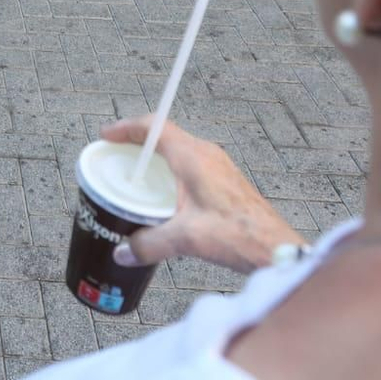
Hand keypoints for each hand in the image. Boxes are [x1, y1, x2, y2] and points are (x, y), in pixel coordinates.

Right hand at [98, 118, 301, 272]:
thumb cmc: (237, 235)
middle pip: (166, 136)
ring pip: (180, 150)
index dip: (127, 128)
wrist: (273, 246)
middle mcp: (206, 155)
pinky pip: (191, 165)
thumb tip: (122, 252)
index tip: (107, 137)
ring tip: (137, 177)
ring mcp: (218, 167)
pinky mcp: (225, 181)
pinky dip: (171, 172)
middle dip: (138, 143)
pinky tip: (165, 197)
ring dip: (156, 158)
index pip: (154, 127)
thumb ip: (148, 244)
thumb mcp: (185, 239)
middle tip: (116, 156)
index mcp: (193, 158)